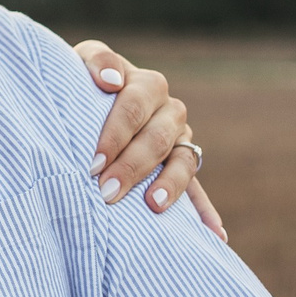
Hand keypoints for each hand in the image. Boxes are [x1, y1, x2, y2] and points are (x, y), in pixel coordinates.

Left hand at [74, 39, 224, 240]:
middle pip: (157, 139)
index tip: (93, 162)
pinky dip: (206, 212)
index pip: (134, 108)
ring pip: (184, 162)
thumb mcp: (80, 62)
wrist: (86, 97)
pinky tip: (216, 235)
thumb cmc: (78, 82)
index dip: (115, 134)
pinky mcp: (182, 166)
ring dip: (170, 186)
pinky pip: (198, 189)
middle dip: (132, 167)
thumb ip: (96, 60)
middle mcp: (168, 111)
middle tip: (106, 192)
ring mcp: (179, 140)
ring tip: (152, 206)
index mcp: (146, 84)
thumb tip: (111, 81)